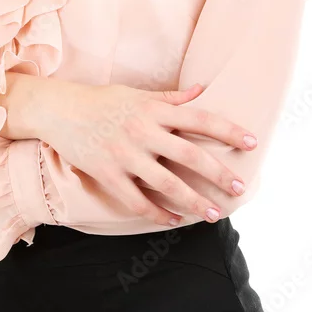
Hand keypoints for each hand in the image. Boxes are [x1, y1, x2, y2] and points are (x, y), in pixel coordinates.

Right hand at [37, 82, 257, 225]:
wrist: (59, 110)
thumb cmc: (102, 100)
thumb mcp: (137, 94)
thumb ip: (170, 97)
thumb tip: (200, 90)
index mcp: (154, 109)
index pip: (200, 118)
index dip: (228, 130)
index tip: (252, 142)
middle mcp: (143, 131)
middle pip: (190, 155)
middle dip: (218, 174)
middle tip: (240, 188)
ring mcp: (125, 154)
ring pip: (167, 184)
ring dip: (193, 202)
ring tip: (213, 214)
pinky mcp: (107, 173)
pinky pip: (136, 200)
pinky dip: (156, 213)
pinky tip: (172, 221)